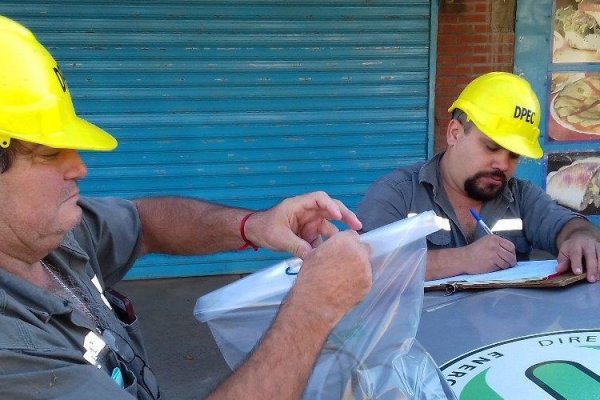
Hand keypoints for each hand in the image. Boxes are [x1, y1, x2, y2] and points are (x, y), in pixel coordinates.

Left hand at [245, 191, 361, 258]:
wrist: (255, 233)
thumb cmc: (264, 228)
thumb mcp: (280, 237)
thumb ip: (297, 246)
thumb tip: (314, 258)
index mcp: (299, 205)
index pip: (319, 199)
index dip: (331, 205)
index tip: (338, 215)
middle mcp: (308, 212)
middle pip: (331, 210)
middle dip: (345, 217)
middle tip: (357, 226)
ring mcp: (310, 223)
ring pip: (329, 227)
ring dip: (338, 237)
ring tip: (349, 247)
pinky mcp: (310, 234)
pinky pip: (323, 240)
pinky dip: (328, 247)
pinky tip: (335, 256)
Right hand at [289, 230, 371, 325]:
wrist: (315, 302)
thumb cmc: (311, 280)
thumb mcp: (314, 254)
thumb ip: (330, 246)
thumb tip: (334, 247)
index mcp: (344, 242)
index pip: (352, 235)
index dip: (346, 243)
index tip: (343, 250)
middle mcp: (358, 253)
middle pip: (363, 248)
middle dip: (356, 253)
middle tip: (345, 263)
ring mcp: (365, 269)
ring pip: (366, 264)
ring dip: (358, 267)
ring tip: (343, 278)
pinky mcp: (368, 284)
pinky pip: (366, 278)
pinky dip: (359, 281)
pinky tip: (346, 286)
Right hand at [463, 235, 516, 273]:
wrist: (463, 259)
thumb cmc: (473, 252)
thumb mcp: (485, 243)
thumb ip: (497, 245)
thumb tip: (510, 253)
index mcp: (494, 238)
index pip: (511, 246)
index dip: (512, 253)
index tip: (509, 257)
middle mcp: (495, 244)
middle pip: (511, 254)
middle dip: (511, 260)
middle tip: (508, 264)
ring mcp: (494, 252)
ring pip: (508, 261)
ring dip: (506, 265)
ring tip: (499, 266)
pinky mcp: (492, 260)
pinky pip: (503, 266)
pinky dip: (500, 268)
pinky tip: (494, 267)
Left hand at [555, 234, 599, 281]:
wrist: (582, 236)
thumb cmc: (571, 248)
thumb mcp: (564, 252)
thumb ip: (562, 261)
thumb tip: (559, 270)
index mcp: (575, 244)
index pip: (575, 254)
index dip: (576, 263)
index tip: (577, 272)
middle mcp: (587, 244)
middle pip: (591, 256)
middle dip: (591, 268)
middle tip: (591, 279)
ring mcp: (597, 246)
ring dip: (599, 268)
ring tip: (598, 278)